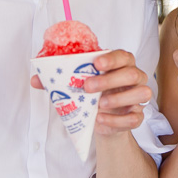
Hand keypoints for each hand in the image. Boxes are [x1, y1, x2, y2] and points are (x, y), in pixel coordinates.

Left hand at [30, 51, 150, 136]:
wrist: (101, 119)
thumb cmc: (91, 94)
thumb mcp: (76, 85)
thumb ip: (58, 81)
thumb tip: (35, 79)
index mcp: (121, 64)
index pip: (123, 55)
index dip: (112, 58)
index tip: (96, 63)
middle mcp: (134, 77)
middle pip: (132, 73)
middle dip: (110, 81)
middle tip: (88, 88)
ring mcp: (138, 97)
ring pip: (142, 94)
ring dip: (119, 100)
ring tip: (98, 107)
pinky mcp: (138, 116)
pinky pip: (135, 118)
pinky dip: (118, 122)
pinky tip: (101, 122)